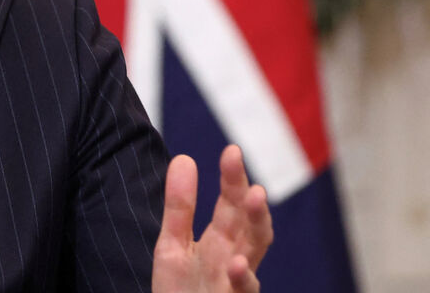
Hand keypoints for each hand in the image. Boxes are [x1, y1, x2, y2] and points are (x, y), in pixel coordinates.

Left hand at [152, 145, 273, 292]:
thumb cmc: (180, 292)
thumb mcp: (172, 246)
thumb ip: (179, 206)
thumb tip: (185, 158)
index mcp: (221, 241)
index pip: (231, 204)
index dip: (233, 178)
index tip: (232, 150)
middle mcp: (235, 258)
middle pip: (248, 223)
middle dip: (249, 197)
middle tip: (246, 172)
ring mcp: (237, 283)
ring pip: (256, 252)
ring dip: (258, 224)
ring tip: (254, 197)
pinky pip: (245, 292)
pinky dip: (244, 278)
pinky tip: (237, 263)